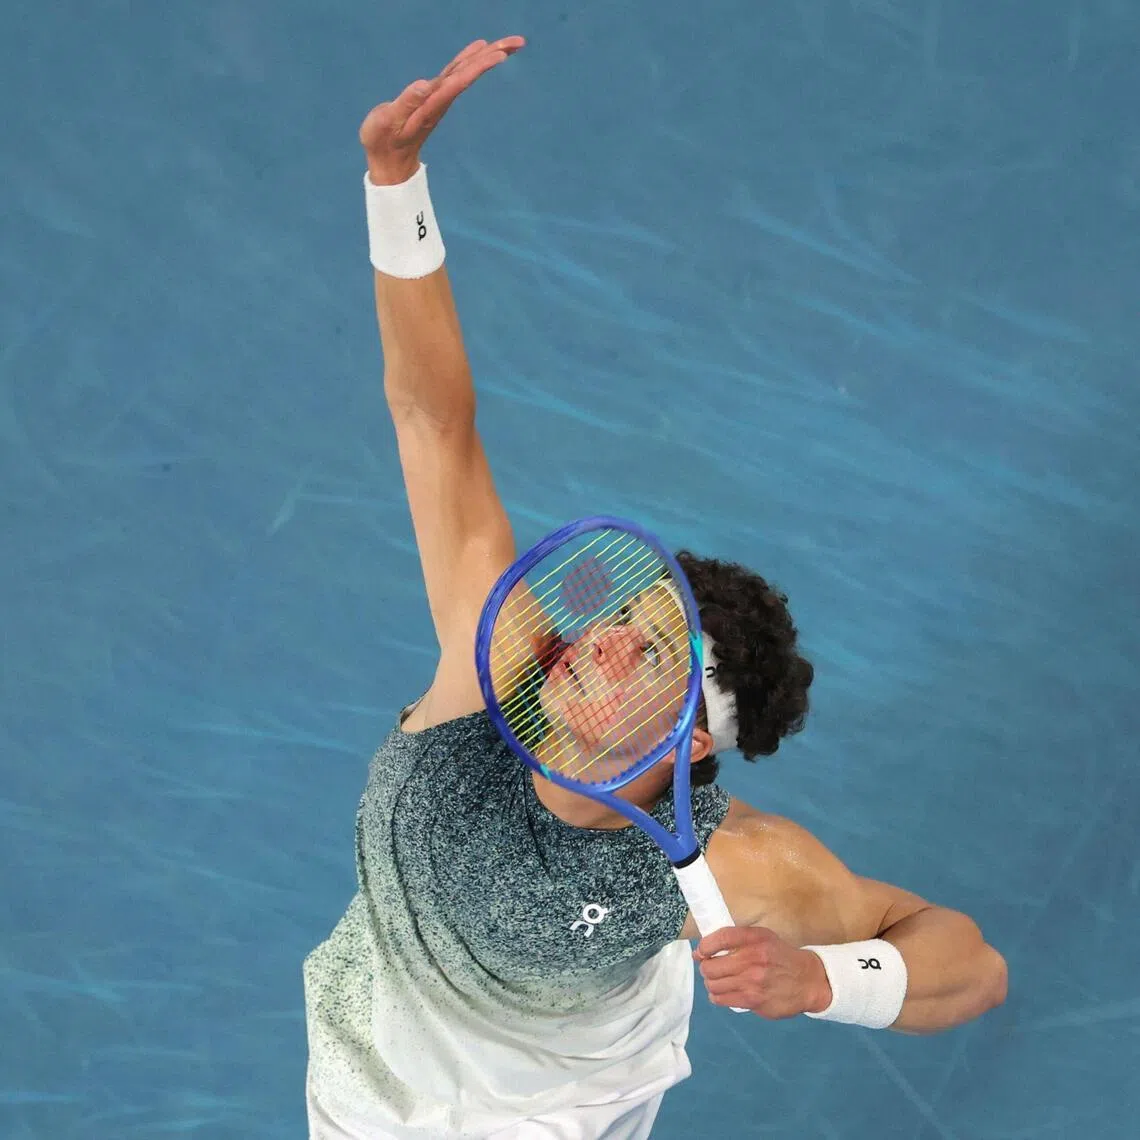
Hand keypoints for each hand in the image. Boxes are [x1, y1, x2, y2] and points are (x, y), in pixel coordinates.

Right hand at [359, 36, 525, 184]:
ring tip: (510, 44)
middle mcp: (440, 98)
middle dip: (493, 56)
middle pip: (470, 73)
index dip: (478, 67)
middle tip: (519, 42)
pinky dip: (469, 59)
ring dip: (488, 56)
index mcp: (432, 103)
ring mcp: (439, 96)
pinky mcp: (433, 95)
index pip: (459, 81)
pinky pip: (456, 72)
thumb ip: (407, 103)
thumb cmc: (383, 141)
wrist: (389, 160)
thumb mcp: (388, 122)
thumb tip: (425, 85)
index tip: (500, 55)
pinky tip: (480, 47)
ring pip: (466, 71)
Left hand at [694, 927, 831, 1017]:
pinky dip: (717, 996)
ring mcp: (752, 982)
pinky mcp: (754, 1001)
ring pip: (713, 985)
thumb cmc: (780, 956)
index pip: (719, 939)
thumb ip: (735, 939)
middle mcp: (752, 959)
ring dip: (711, 983)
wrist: (808, 980)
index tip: (702, 952)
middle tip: (711, 968)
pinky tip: (723, 993)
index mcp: (754, 939)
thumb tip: (700, 951)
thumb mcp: (762, 937)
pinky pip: (722, 1000)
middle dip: (706, 968)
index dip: (704, 946)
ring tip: (718, 981)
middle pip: (710, 967)